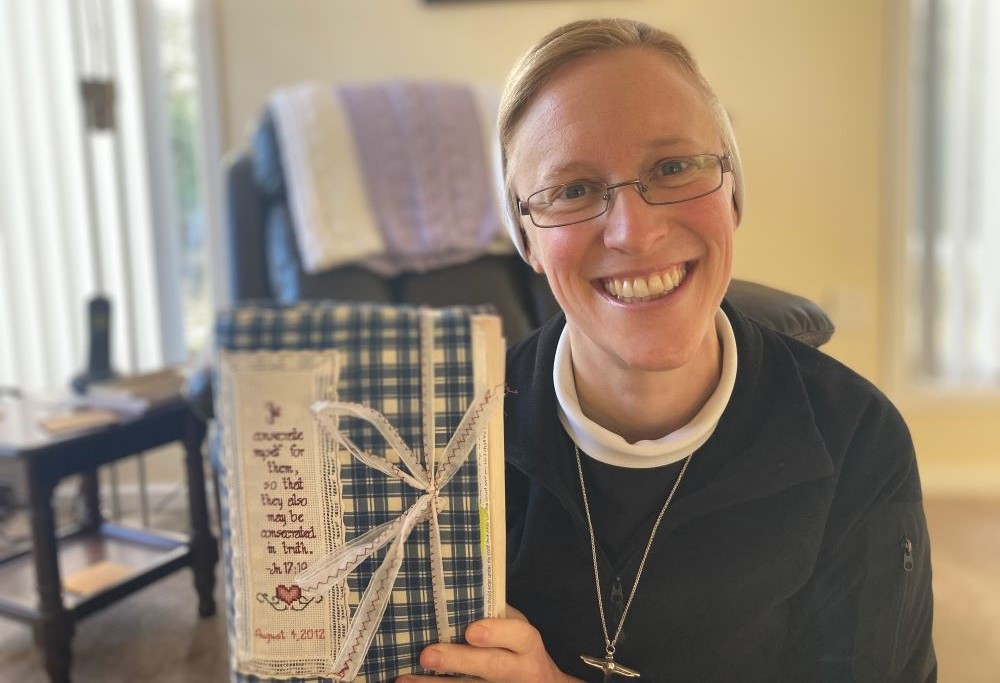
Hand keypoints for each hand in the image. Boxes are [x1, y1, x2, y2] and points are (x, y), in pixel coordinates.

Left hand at [396, 606, 581, 682]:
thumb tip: (452, 592)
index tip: (471, 631)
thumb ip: (493, 614)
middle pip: (491, 666)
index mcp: (526, 644)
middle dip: (459, 661)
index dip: (495, 632)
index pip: (518, 635)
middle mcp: (518, 669)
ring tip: (406, 679)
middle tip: (428, 655)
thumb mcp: (516, 628)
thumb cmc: (519, 647)